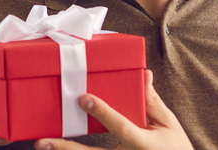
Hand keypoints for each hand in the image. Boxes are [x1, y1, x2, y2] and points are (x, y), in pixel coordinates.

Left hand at [34, 70, 192, 149]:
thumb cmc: (175, 148)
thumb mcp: (168, 125)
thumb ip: (152, 102)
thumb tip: (143, 74)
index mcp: (144, 144)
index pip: (120, 126)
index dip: (102, 112)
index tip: (83, 98)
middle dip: (67, 149)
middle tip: (43, 141)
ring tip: (42, 145)